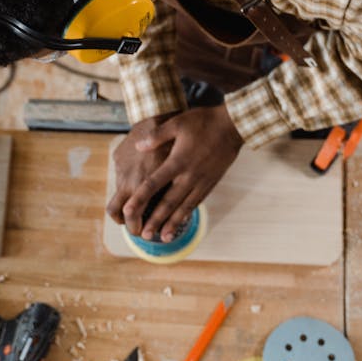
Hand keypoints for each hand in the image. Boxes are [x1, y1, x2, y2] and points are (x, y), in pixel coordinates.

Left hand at [107, 105, 242, 242]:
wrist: (233, 126)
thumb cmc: (203, 122)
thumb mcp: (177, 123)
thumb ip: (157, 136)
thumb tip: (138, 146)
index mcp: (178, 161)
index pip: (154, 183)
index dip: (140, 198)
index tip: (128, 211)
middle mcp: (190, 175)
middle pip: (169, 202)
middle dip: (156, 220)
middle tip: (144, 235)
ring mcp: (202, 181)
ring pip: (185, 207)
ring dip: (173, 223)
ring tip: (163, 238)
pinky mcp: (211, 182)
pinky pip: (197, 202)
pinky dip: (187, 214)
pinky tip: (181, 222)